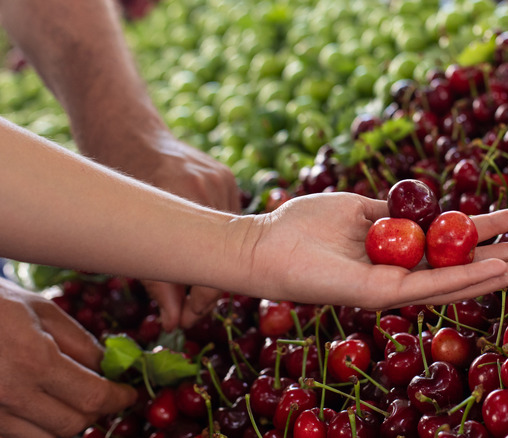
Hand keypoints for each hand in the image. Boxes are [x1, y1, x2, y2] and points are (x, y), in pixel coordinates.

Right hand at [0, 278, 136, 437]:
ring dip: (66, 423)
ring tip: (71, 399)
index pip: (93, 398)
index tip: (129, 393)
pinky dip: (36, 425)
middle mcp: (9, 395)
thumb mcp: (40, 310)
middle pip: (72, 425)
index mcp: (33, 363)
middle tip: (105, 394)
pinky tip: (40, 403)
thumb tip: (110, 367)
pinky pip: (17, 435)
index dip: (119, 399)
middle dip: (96, 412)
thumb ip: (79, 342)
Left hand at [106, 133, 241, 330]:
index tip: (185, 321)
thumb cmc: (115, 179)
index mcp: (181, 194)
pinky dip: (216, 237)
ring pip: (230, 241)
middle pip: (224, 255)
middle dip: (206, 287)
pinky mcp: (228, 177)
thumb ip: (155, 278)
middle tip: (187, 311)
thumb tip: (174, 321)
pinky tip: (199, 244)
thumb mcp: (125, 229)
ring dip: (213, 262)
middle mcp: (209, 186)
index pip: (208, 265)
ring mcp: (223, 179)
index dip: (200, 302)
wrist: (128, 132)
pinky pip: (228, 220)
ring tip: (190, 281)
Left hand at [240, 192, 507, 308]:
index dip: (489, 231)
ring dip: (500, 272)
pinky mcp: (380, 294)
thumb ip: (390, 211)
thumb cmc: (303, 225)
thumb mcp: (355, 209)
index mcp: (399, 254)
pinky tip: (498, 266)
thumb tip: (417, 205)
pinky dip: (466, 277)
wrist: (265, 244)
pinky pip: (430, 284)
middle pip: (465, 268)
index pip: (454, 245)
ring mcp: (394, 288)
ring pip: (456, 282)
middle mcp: (403, 276)